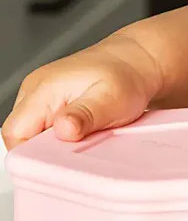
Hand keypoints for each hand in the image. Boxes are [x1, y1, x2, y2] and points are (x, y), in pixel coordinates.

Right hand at [1, 33, 162, 150]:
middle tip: (81, 148)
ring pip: (36, 136)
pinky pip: (49, 130)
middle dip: (48, 151)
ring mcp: (43, 97)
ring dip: (58, 144)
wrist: (139, 60)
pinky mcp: (54, 104)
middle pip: (23, 138)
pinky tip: (86, 132)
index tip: (60, 161)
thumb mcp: (111, 98)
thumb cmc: (127, 75)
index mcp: (42, 89)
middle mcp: (36, 91)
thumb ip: (85, 115)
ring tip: (88, 135)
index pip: (14, 135)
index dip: (33, 155)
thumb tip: (63, 129)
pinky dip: (66, 137)